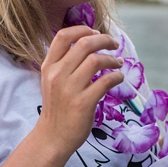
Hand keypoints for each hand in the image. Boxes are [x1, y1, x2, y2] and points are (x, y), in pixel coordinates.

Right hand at [35, 26, 123, 157]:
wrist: (52, 137)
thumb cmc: (56, 108)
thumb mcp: (52, 81)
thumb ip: (64, 63)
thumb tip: (88, 43)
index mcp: (48, 67)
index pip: (63, 36)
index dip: (82, 29)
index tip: (95, 33)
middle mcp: (57, 75)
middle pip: (84, 44)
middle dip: (104, 40)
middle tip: (114, 44)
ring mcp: (69, 89)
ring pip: (96, 60)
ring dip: (112, 59)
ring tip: (118, 63)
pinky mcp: (83, 103)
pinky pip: (106, 81)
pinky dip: (117, 77)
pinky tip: (118, 78)